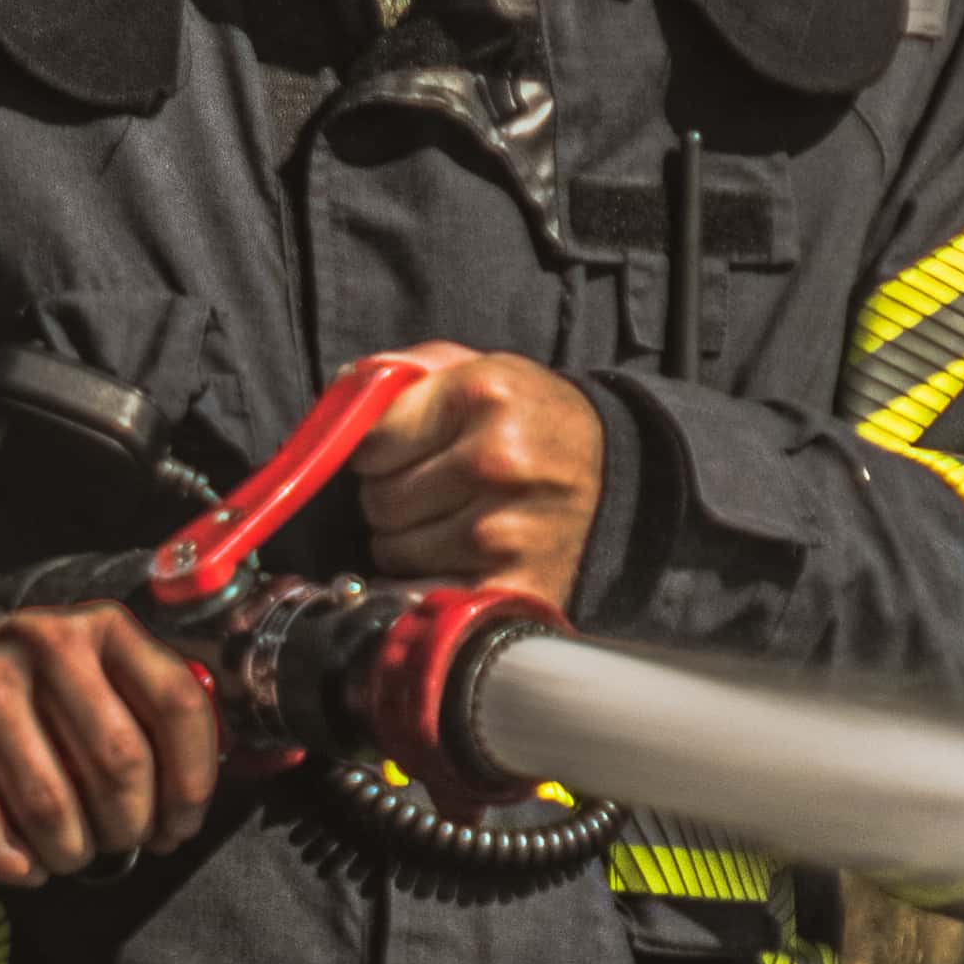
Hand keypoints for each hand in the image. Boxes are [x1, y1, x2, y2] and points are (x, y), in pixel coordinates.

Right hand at [0, 603, 222, 892]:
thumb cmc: (29, 717)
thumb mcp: (96, 697)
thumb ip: (149, 728)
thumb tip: (181, 815)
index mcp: (102, 629)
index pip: (177, 704)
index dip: (190, 783)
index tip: (177, 829)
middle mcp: (43, 637)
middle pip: (119, 760)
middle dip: (126, 827)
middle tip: (115, 846)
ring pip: (50, 801)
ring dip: (68, 852)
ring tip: (67, 856)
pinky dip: (9, 860)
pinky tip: (21, 865)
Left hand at [356, 346, 607, 599]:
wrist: (621, 479)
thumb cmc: (532, 421)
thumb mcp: (482, 370)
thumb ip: (407, 370)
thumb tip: (342, 388)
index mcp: (486, 395)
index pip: (371, 439)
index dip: (377, 449)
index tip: (403, 450)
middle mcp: (498, 461)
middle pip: (377, 499)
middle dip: (392, 495)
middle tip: (434, 489)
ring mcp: (505, 531)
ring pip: (392, 550)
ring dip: (407, 542)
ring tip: (452, 521)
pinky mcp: (510, 586)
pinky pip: (420, 594)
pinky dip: (423, 584)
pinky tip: (453, 562)